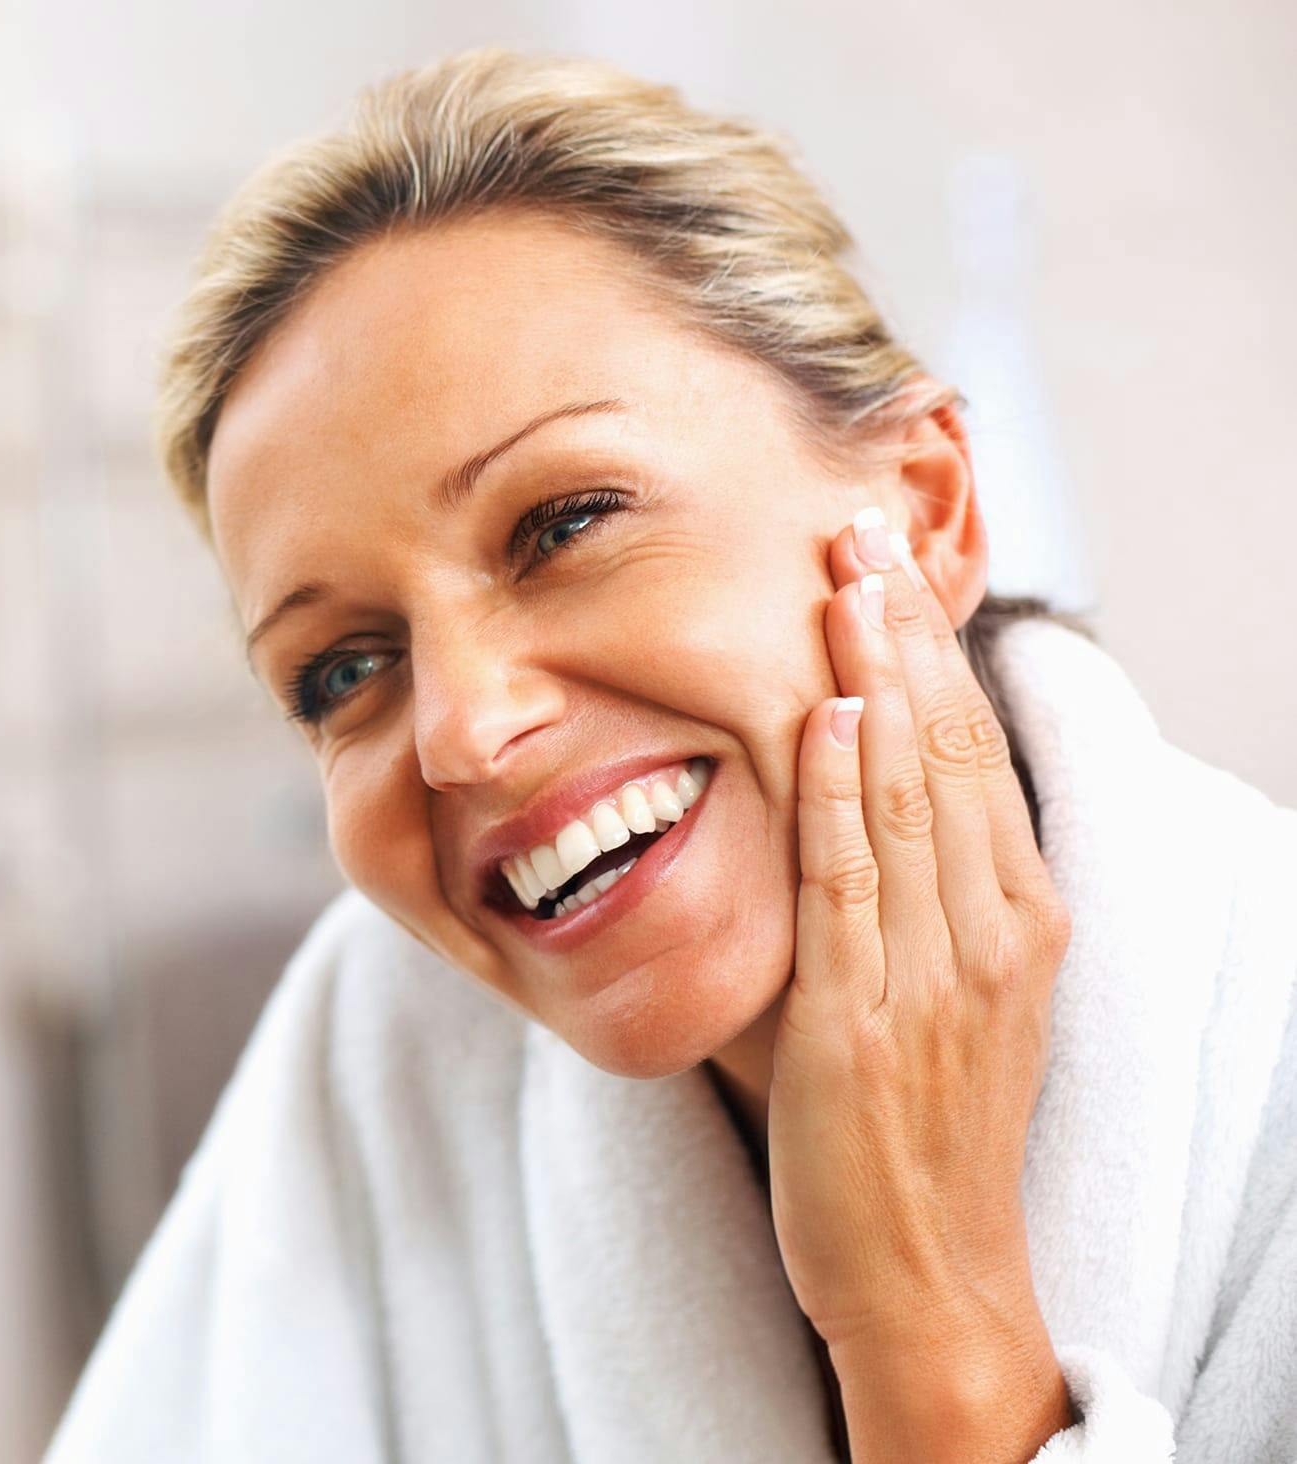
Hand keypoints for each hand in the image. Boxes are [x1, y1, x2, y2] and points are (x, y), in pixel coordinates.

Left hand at [768, 509, 1075, 1456]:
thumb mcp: (953, 993)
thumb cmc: (926, 1127)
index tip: (893, 568)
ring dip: (872, 679)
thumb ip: (919, 891)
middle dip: (904, 634)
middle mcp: (992, 935)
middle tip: (862, 532)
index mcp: (1019, 919)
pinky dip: (841, 794)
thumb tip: (859, 782)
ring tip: (843, 583)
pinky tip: (825, 716)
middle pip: (947, 751)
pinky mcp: (863, 1024)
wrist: (930, 1274)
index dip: (933, 653)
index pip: (975, 753)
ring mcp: (934, 978)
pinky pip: (852, 886)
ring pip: (906, 797)